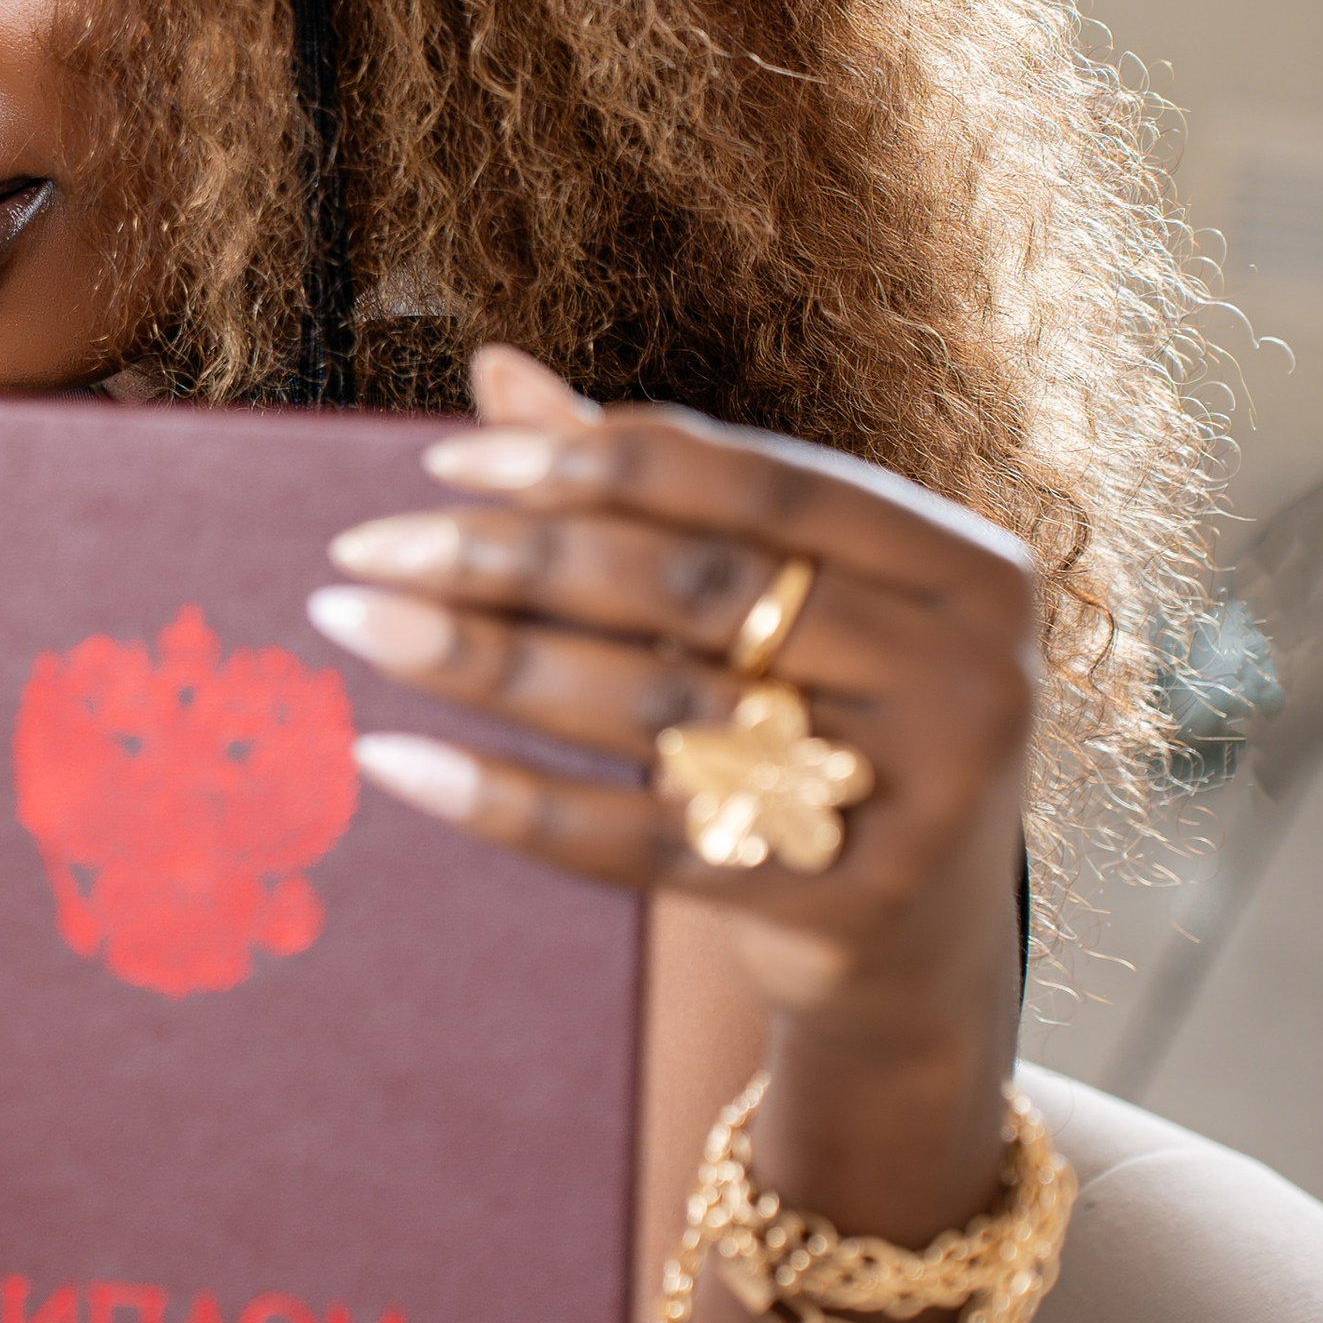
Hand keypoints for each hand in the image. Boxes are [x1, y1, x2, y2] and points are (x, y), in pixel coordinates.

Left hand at [308, 343, 1036, 1063]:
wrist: (922, 952)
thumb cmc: (834, 725)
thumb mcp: (782, 604)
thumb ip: (652, 492)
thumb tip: (494, 370)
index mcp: (968, 568)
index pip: (753, 483)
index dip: (595, 458)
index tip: (445, 459)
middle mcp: (966, 676)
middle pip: (693, 590)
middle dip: (512, 559)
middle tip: (365, 546)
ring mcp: (915, 800)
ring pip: (654, 708)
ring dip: (482, 661)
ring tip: (354, 622)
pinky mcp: (840, 908)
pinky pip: (637, 844)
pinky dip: (507, 800)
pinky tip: (400, 760)